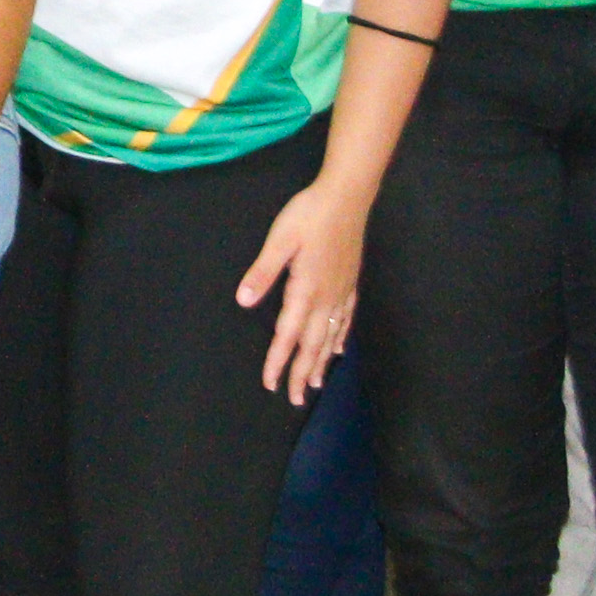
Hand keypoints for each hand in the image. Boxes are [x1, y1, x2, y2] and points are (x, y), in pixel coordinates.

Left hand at [234, 166, 372, 401]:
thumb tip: (244, 300)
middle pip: (313, 345)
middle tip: (295, 400)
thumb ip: (263, 272)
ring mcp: (342, 291)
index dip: (279, 362)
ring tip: (317, 385)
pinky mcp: (350, 282)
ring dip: (322, 362)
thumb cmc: (310, 214)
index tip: (270, 383)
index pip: (289, 335)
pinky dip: (340, 338)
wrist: (348, 196)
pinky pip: (346, 319)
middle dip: (303, 374)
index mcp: (306, 289)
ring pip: (331, 337)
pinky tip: (339, 348)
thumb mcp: (279, 239)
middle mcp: (327, 297)